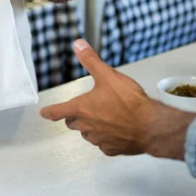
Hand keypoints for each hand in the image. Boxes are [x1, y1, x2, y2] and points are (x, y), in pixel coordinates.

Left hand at [40, 39, 151, 155]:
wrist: (151, 126)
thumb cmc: (129, 102)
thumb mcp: (108, 75)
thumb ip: (91, 60)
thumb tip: (78, 45)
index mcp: (81, 109)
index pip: (57, 112)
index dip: (49, 111)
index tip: (44, 113)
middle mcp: (86, 127)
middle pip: (73, 123)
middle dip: (76, 116)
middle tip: (86, 108)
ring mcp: (98, 140)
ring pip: (88, 134)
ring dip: (92, 126)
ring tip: (107, 116)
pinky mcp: (111, 149)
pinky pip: (103, 143)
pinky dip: (107, 137)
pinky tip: (118, 129)